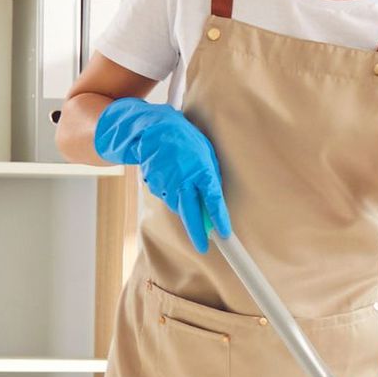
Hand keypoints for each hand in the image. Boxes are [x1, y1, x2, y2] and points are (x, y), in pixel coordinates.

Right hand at [94, 97, 229, 255]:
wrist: (154, 129)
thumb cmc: (187, 141)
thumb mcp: (206, 155)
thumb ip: (211, 179)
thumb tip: (214, 204)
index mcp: (201, 170)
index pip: (213, 200)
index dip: (218, 218)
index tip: (224, 233)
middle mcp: (183, 180)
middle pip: (191, 213)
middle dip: (197, 232)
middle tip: (203, 247)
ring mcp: (166, 184)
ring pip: (179, 206)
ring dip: (185, 205)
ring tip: (185, 183)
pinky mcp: (155, 186)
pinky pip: (169, 197)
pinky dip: (174, 195)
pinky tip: (174, 180)